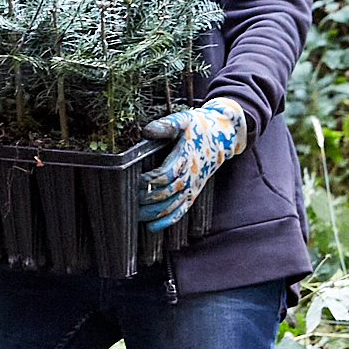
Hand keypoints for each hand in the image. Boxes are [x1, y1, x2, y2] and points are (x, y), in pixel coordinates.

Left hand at [138, 100, 248, 230]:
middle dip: (146, 199)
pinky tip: (151, 227)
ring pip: (172, 206)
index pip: (165, 175)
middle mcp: (189, 176)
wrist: (222, 137)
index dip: (148, 181)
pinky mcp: (193, 192)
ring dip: (152, 213)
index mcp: (185, 159)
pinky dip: (167, 221)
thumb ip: (166, 125)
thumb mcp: (183, 120)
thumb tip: (146, 130)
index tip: (134, 180)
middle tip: (126, 199)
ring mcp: (192, 186)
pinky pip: (181, 211)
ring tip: (134, 216)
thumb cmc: (198, 127)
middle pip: (166, 194)